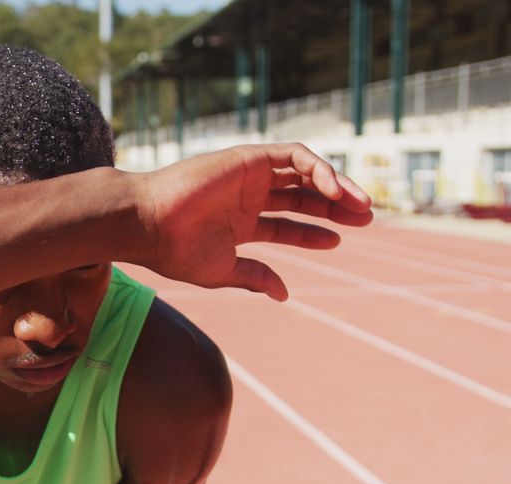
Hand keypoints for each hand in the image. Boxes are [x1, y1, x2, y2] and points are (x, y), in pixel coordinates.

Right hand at [131, 143, 372, 300]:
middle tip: (367, 218)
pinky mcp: (249, 157)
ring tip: (361, 206)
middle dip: (335, 206)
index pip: (287, 223)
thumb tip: (285, 294)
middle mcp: (246, 195)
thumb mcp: (223, 271)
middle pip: (302, 195)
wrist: (149, 224)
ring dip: (336, 186)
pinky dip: (318, 168)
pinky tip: (334, 191)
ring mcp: (248, 175)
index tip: (338, 242)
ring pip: (304, 172)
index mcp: (240, 221)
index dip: (314, 231)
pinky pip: (294, 155)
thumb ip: (255, 277)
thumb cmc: (176, 250)